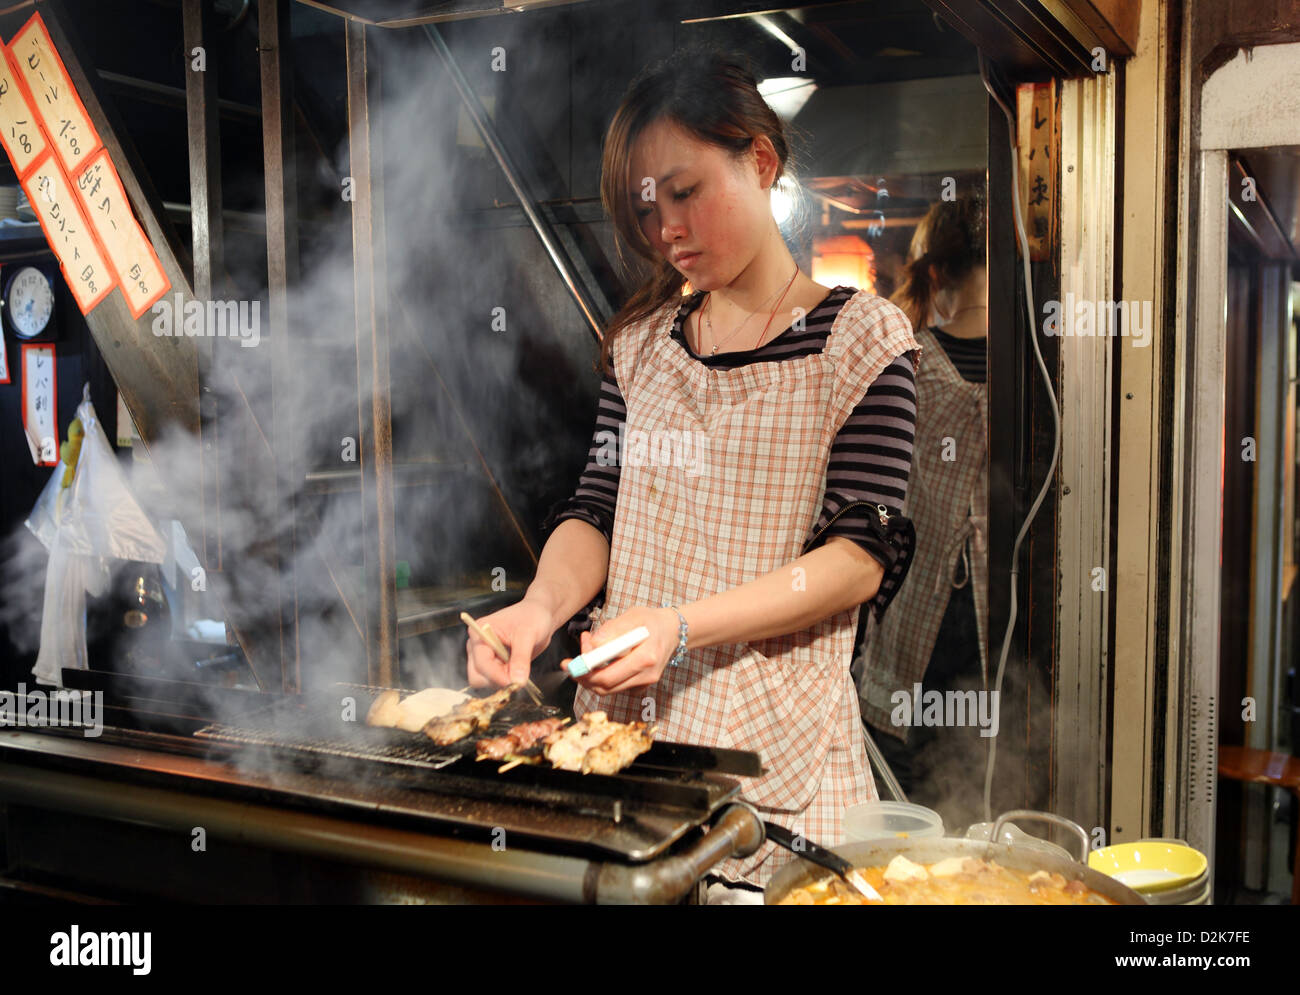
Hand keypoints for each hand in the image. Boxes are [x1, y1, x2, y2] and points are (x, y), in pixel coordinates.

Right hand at [466, 599, 554, 687]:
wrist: (539, 615)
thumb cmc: (531, 616)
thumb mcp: (528, 635)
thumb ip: (521, 658)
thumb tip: (517, 680)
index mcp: (479, 632)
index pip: (481, 663)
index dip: (497, 676)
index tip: (514, 682)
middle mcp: (477, 646)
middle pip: (477, 676)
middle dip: (497, 680)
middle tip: (517, 676)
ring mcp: (484, 656)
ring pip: (485, 681)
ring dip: (502, 681)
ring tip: (520, 668)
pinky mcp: (493, 664)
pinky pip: (495, 680)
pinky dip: (506, 680)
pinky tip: (518, 669)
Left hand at [563, 605, 679, 696]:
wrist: (673, 631)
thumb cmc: (651, 621)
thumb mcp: (631, 617)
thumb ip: (611, 631)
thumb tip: (591, 646)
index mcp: (645, 657)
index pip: (608, 675)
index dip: (584, 672)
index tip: (568, 663)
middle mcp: (646, 675)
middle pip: (605, 687)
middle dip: (582, 677)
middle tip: (570, 663)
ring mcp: (645, 683)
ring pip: (608, 689)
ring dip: (590, 676)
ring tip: (586, 653)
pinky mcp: (641, 685)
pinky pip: (615, 687)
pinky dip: (602, 677)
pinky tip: (599, 660)